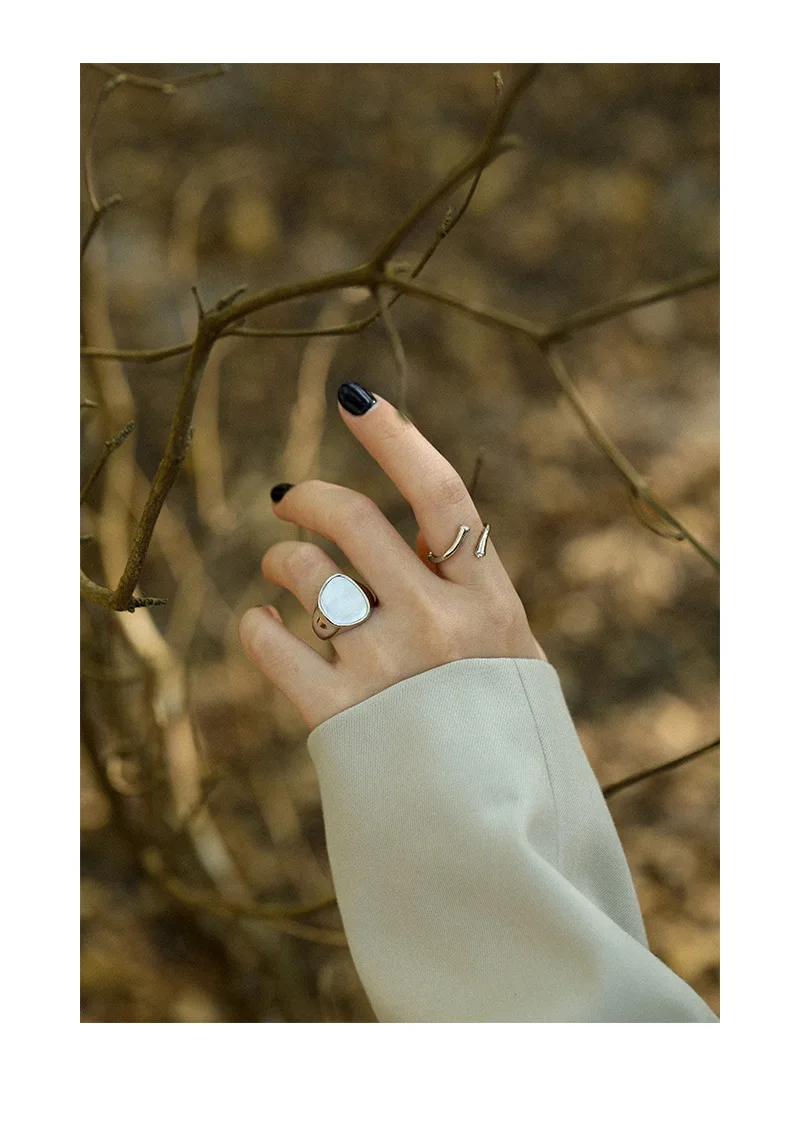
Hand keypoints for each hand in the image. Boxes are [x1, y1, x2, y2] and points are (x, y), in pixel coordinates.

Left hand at [239, 381, 545, 730]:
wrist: (494, 846)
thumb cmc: (501, 742)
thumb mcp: (511, 660)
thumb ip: (468, 596)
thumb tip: (406, 531)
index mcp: (491, 603)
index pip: (441, 495)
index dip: (393, 438)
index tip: (351, 397)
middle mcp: (438, 625)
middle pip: (352, 520)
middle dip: (307, 497)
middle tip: (288, 500)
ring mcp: (386, 669)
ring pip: (303, 573)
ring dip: (280, 562)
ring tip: (280, 573)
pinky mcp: (336, 715)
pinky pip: (267, 641)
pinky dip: (255, 624)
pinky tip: (262, 626)